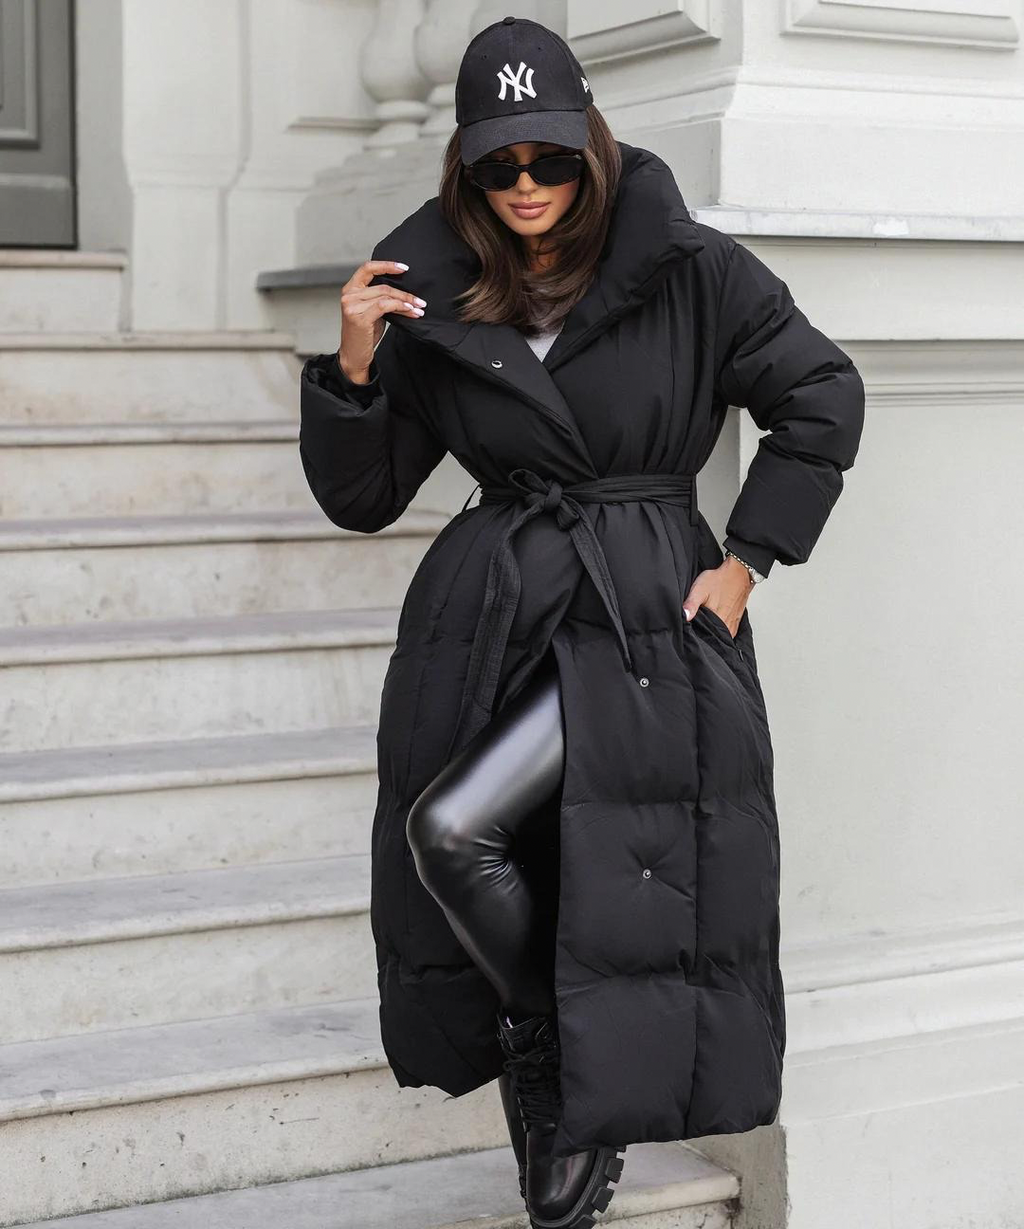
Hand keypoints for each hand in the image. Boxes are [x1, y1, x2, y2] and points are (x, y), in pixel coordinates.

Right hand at [338, 259, 426, 382]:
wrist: (354, 356)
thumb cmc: (364, 334)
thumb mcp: (372, 311)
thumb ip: (380, 298)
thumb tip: (404, 291)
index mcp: (350, 289)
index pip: (367, 268)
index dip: (386, 265)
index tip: (404, 268)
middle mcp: (349, 295)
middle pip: (382, 286)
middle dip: (405, 293)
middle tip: (420, 301)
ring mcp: (352, 306)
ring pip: (385, 295)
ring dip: (406, 302)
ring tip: (419, 308)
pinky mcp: (359, 318)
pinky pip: (384, 306)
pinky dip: (400, 307)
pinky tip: (410, 312)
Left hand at [682, 557, 753, 637]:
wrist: (739, 573)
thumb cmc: (720, 580)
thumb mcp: (700, 589)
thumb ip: (691, 604)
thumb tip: (684, 617)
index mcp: (716, 620)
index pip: (702, 636)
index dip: (694, 634)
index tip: (689, 629)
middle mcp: (726, 626)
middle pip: (710, 637)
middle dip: (702, 634)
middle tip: (696, 625)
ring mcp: (732, 625)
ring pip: (719, 636)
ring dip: (711, 633)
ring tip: (705, 624)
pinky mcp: (736, 623)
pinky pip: (727, 633)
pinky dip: (720, 630)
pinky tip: (714, 623)